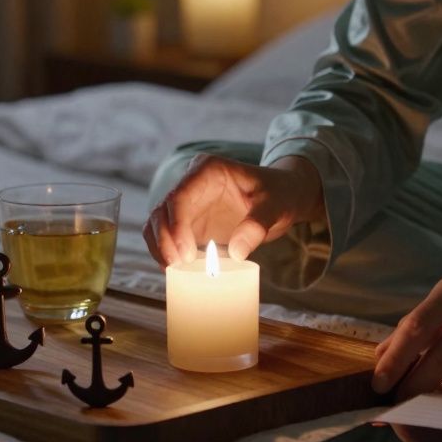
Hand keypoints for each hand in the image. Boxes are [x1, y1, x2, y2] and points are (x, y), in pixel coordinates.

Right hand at [144, 154, 324, 264]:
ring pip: (158, 225)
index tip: (186, 254)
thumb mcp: (277, 206)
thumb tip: (236, 252)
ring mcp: (188, 205)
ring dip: (160, 248)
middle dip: (164, 240)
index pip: (179, 196)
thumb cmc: (281, 194)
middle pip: (162, 211)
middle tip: (178, 266)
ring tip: (174, 271)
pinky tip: (177, 270)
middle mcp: (191, 185)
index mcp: (207, 170)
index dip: (176, 225)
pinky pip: (168, 239)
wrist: (284, 197)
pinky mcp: (190, 224)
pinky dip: (167, 253)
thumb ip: (258, 225)